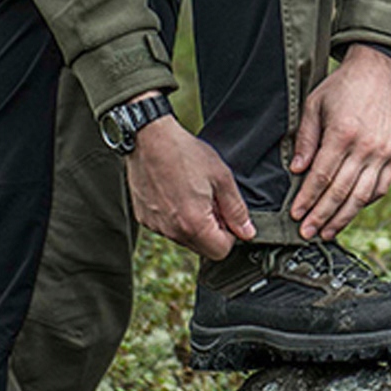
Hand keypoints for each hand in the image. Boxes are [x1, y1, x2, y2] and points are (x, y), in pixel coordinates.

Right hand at [124, 107, 254, 259]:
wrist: (150, 138)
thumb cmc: (185, 153)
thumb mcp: (221, 177)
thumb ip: (236, 209)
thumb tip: (247, 232)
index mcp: (194, 224)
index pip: (220, 251)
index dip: (230, 234)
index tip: (226, 214)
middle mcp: (172, 231)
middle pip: (201, 248)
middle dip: (211, 230)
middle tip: (211, 200)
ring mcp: (155, 225)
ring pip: (183, 238)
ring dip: (193, 223)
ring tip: (192, 192)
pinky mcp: (144, 218)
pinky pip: (166, 227)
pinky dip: (175, 216)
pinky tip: (175, 192)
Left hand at [290, 44, 390, 240]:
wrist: (379, 72)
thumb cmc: (342, 87)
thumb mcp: (314, 104)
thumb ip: (305, 138)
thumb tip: (296, 171)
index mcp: (342, 133)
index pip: (321, 176)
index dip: (307, 199)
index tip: (295, 215)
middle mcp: (365, 147)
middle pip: (340, 191)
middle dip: (321, 216)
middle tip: (306, 234)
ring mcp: (383, 153)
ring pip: (361, 196)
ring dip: (342, 217)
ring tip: (326, 233)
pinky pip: (379, 188)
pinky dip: (364, 203)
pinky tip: (349, 212)